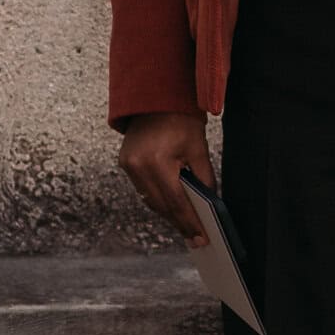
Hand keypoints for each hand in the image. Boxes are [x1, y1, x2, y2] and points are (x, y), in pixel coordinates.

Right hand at [118, 109, 214, 246]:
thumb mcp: (198, 149)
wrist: (157, 97)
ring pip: (150, 200)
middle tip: (195, 238)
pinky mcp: (125, 163)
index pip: (176, 201)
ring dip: (168, 213)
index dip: (189, 222)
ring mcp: (128, 165)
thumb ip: (204, 179)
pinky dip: (158, 198)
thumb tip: (210, 206)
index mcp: (157, 161)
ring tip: (185, 226)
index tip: (200, 238)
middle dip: (179, 222)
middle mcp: (138, 166)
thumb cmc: (182, 119)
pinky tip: (171, 207)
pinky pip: (143, 189)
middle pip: (161, 205)